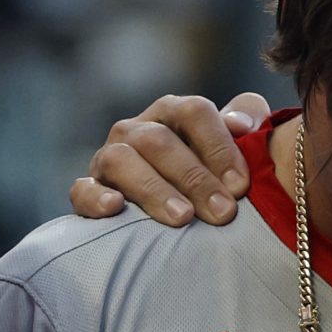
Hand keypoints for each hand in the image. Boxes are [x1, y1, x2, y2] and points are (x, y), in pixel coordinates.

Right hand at [69, 92, 271, 224]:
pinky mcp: (89, 188)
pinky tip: (116, 209)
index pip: (194, 113)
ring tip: (182, 218)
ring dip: (154, 189)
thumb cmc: (213, 173)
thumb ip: (249, 118)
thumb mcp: (236, 143)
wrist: (176, 208)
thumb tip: (242, 124)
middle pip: (159, 141)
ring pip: (122, 160)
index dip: (219, 146)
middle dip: (194, 178)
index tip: (241, 185)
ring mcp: (108, 158)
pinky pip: (83, 189)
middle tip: (223, 213)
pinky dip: (96, 198)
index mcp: (173, 112)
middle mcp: (137, 129)